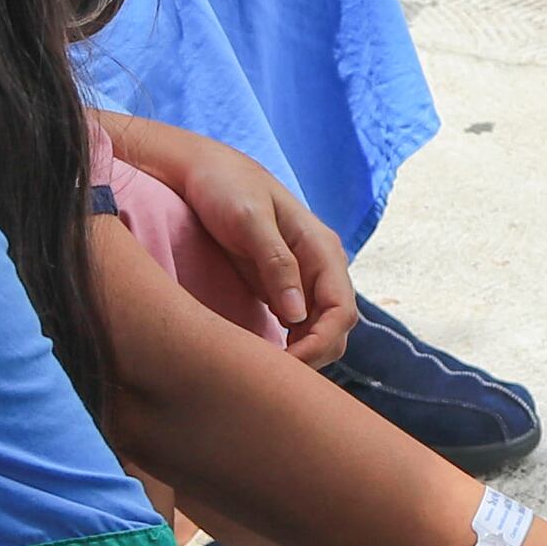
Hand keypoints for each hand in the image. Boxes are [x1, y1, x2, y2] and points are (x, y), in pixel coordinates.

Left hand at [103, 113, 357, 360]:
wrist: (204, 171)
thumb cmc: (225, 187)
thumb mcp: (249, 220)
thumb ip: (276, 263)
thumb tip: (298, 314)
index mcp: (322, 249)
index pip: (342, 310)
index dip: (321, 343)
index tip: (288, 363)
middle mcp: (320, 266)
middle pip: (337, 328)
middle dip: (314, 355)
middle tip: (272, 374)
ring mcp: (303, 278)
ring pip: (320, 331)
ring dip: (303, 355)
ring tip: (265, 369)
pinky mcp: (281, 287)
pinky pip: (298, 327)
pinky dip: (289, 346)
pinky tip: (263, 355)